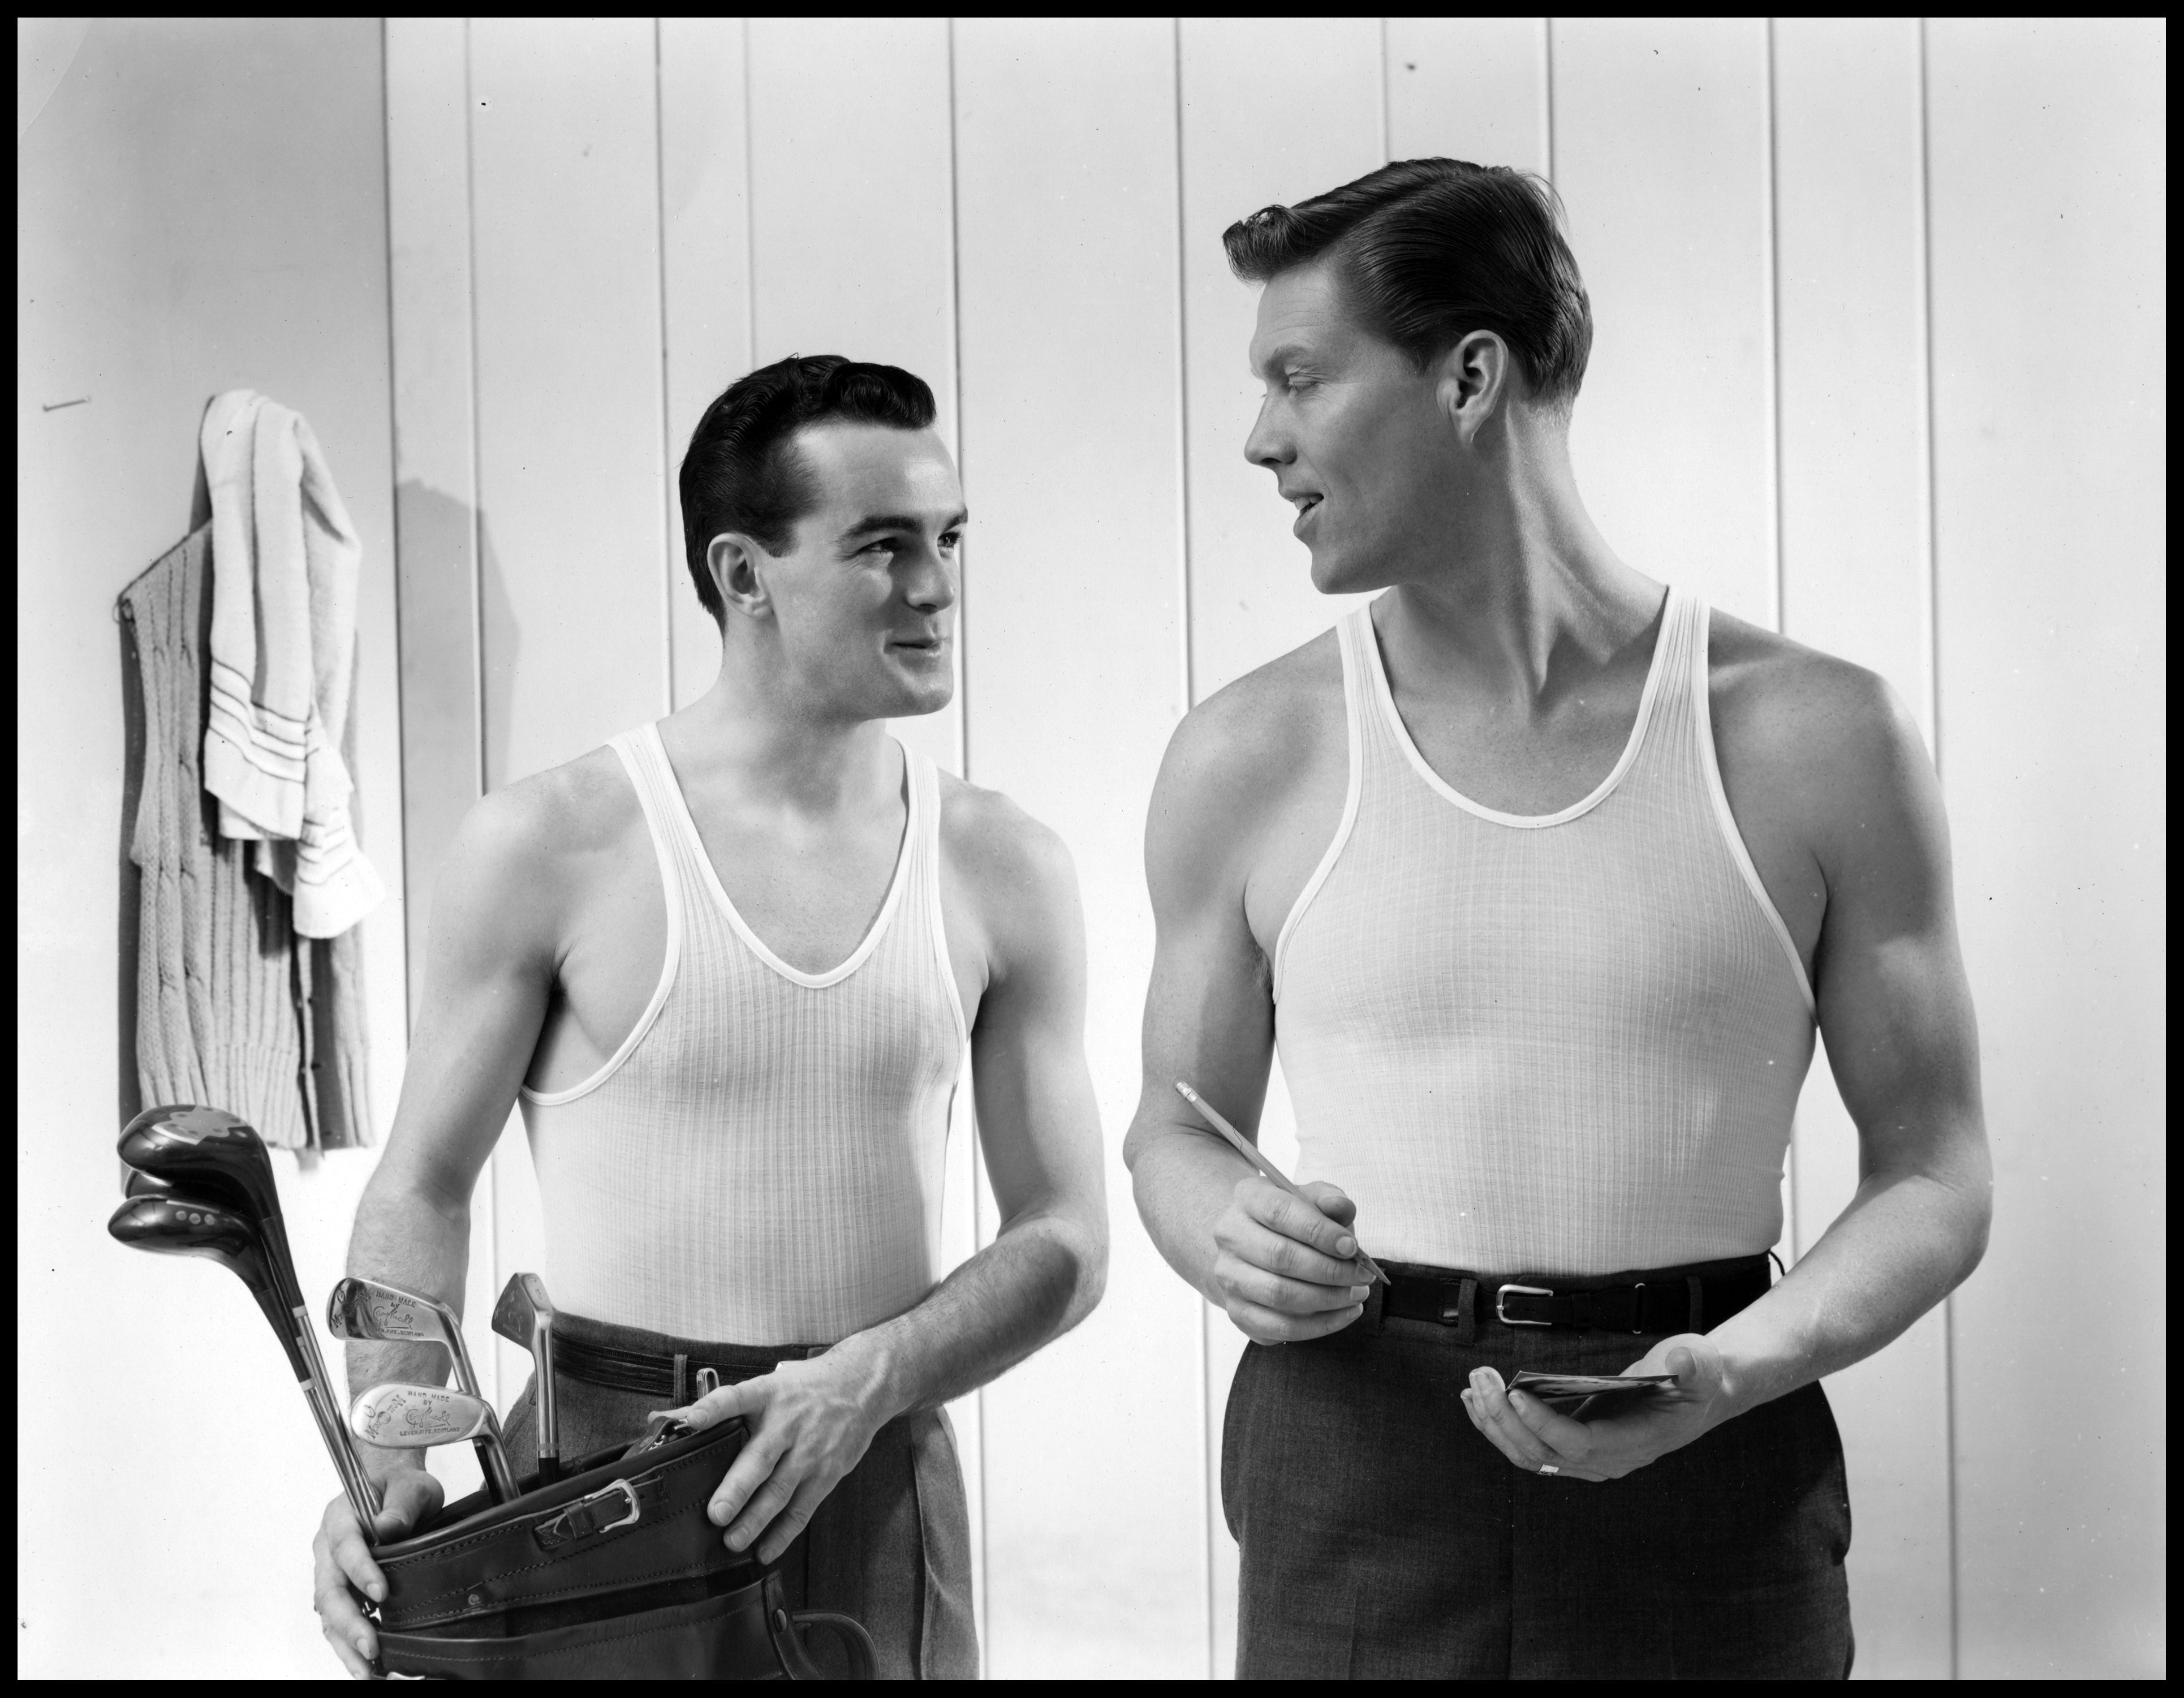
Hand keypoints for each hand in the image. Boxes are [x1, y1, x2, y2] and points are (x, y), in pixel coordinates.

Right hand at [312, 1469, 442, 1677]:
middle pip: (329, 1589)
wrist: (392, 1491)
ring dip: (345, 1643)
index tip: (381, 1594)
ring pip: (328, 1613)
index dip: (360, 1570)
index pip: (345, 1545)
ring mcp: (329, 1572)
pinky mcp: (340, 1591)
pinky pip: (337, 1621)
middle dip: (349, 1621)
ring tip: (368, 1670)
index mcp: (340, 1517)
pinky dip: (349, 1644)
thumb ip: (402, 1504)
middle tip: (372, 1646)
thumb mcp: (411, 1486)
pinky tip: (368, 1664)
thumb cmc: (399, 1487)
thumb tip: (389, 1526)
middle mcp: (327, 1548)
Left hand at [652, 1346, 891, 1564]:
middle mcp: (788, 1422)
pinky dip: (784, 1533)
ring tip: (733, 1541)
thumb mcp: (768, 1386)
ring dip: (756, 1519)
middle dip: (737, 1488)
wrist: (861, 1385)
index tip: (691, 1422)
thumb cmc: (805, 1389)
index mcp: (767, 1394)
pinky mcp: (827, 1472)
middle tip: (715, 1513)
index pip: (735, 1398)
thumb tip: (667, 1420)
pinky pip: (803, 1508)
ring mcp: (810, 1450)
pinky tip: (766, 1550)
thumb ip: (720, 1406)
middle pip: (760, 1457)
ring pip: (780, 1490)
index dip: (712, 1409)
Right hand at [1210, 1175, 1374, 1343]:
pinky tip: (1344, 1314)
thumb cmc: (1293, 1222)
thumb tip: (1342, 1207)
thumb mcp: (1312, 1200)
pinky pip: (1280, 1327)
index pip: (1279, 1212)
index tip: (1352, 1247)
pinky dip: (1319, 1325)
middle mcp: (1229, 1236)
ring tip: (1357, 1294)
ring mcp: (1229, 1277)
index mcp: (1247, 1198)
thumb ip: (1329, 1200)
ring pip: (1279, 1295)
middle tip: (1363, 1276)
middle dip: (1330, 1270)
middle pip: (1279, 1256)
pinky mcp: (1238, 1312)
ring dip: (1328, 1299)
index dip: (1319, 1231)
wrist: (1257, 1248)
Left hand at [1460, 1335, 1731, 1480]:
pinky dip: (1499, 1424)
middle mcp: (1605, 1462)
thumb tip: (1679, 1360)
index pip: (1579, 1445)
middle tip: (1483, 1377)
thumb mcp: (1702, 1367)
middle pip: (1542, 1454)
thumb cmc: (1696, 1380)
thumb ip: (1693, 1366)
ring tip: (1474, 1385)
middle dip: (1505, 1417)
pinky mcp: (1572, 1445)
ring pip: (1528, 1455)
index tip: (1516, 1394)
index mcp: (1633, 1445)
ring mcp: (1586, 1459)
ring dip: (1494, 1422)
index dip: (1545, 1425)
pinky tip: (1479, 1399)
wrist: (1696, 1396)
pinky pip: (1528, 1445)